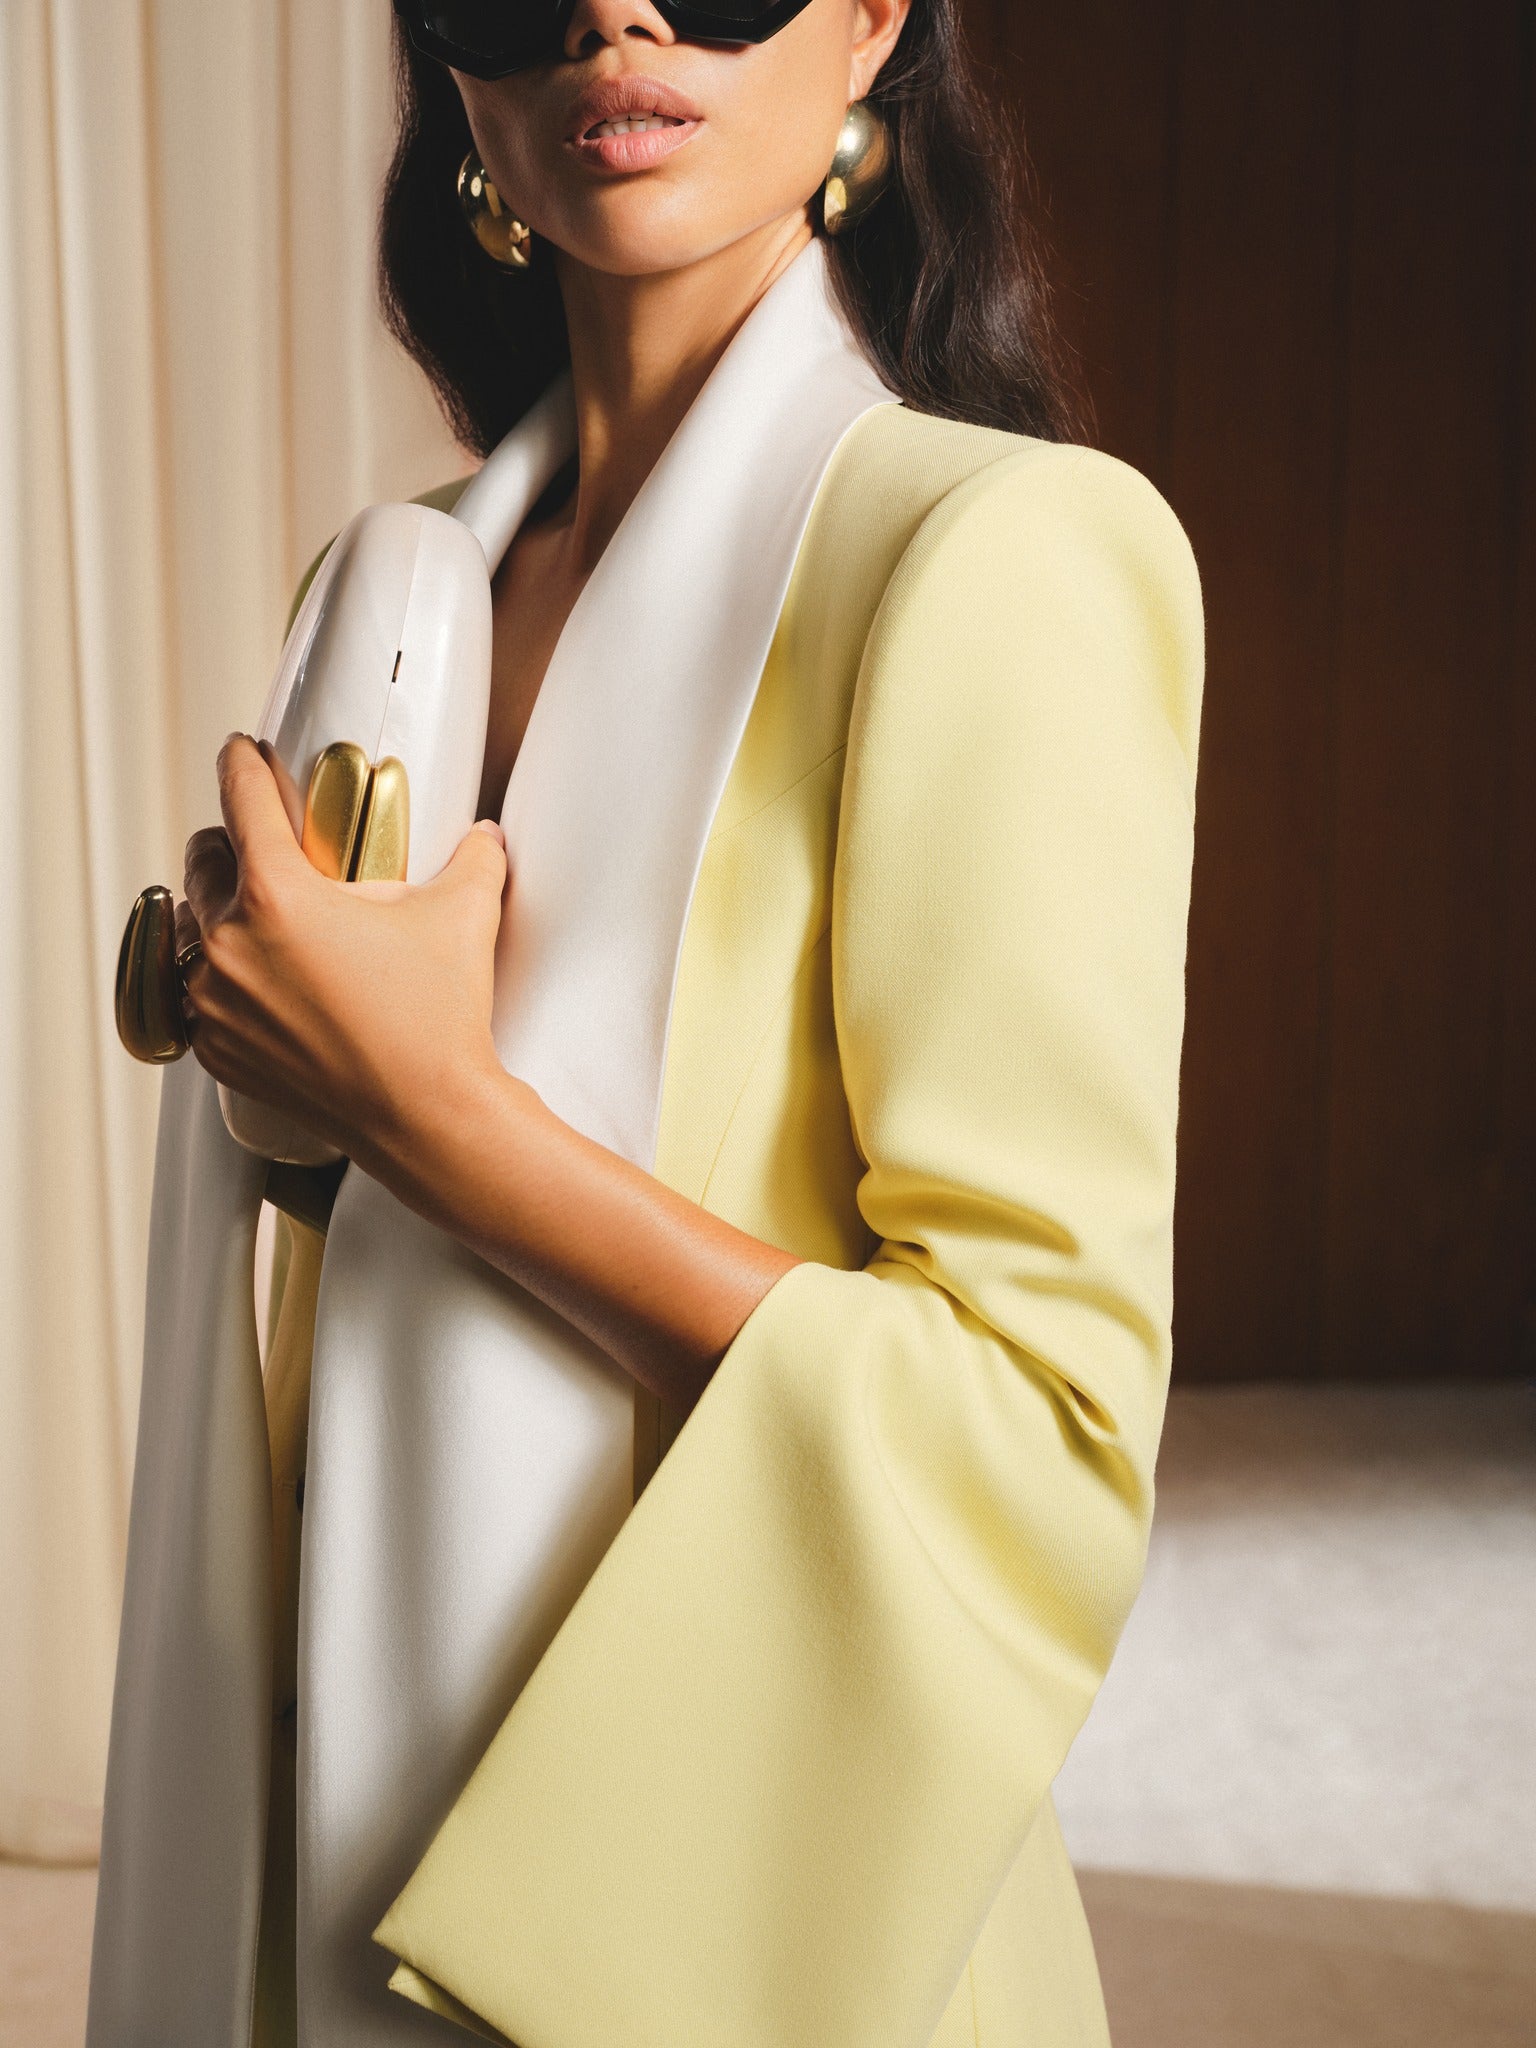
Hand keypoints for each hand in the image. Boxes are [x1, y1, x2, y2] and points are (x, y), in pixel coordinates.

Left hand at [177, 735, 513, 1174]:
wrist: (428, 1118)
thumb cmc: (438, 1019)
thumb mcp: (462, 915)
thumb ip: (473, 857)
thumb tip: (486, 835)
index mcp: (277, 895)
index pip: (241, 800)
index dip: (242, 764)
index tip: (241, 752)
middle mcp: (229, 944)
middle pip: (202, 862)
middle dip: (233, 849)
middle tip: (272, 852)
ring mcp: (214, 1002)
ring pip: (189, 931)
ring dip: (219, 917)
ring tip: (266, 925)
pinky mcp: (216, 1049)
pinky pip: (195, 995)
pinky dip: (219, 981)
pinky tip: (262, 983)